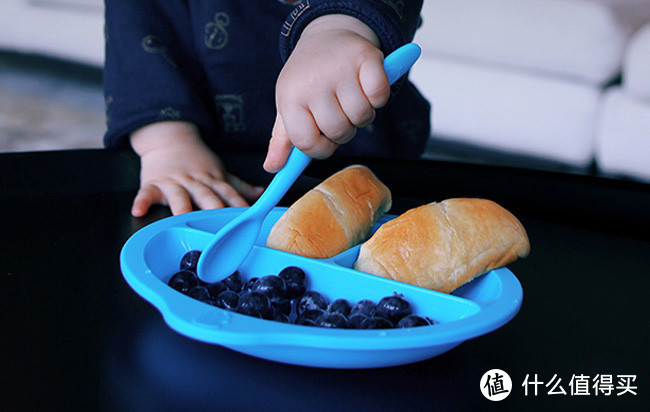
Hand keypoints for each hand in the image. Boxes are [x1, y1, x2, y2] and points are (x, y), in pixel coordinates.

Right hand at [130, 121, 264, 215]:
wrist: (168, 139)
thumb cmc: (196, 161)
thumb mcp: (219, 172)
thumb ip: (238, 186)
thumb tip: (261, 194)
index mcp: (212, 181)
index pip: (228, 194)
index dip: (238, 205)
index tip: (247, 217)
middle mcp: (195, 183)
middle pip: (206, 196)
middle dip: (213, 208)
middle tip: (219, 222)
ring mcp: (173, 182)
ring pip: (178, 195)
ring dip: (180, 205)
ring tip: (182, 217)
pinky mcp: (152, 183)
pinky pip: (146, 193)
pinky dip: (141, 201)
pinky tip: (138, 211)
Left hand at [264, 14, 389, 171]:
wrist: (327, 35)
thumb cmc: (308, 79)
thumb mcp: (290, 106)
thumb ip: (282, 140)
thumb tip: (272, 168)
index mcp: (289, 98)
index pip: (307, 143)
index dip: (321, 148)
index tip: (324, 138)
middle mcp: (312, 82)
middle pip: (338, 132)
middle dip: (344, 130)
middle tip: (339, 112)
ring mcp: (339, 68)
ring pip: (362, 117)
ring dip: (363, 114)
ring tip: (353, 98)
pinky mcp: (366, 57)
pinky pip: (380, 96)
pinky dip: (379, 97)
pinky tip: (367, 87)